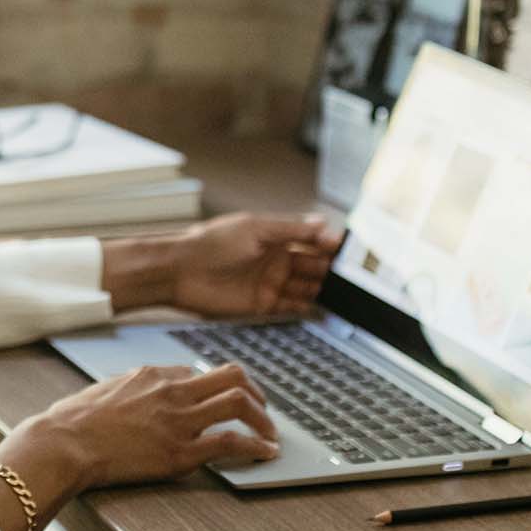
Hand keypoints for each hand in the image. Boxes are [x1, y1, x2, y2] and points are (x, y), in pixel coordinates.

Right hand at [1, 362, 280, 493]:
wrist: (62, 443)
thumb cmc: (71, 423)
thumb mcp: (103, 391)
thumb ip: (128, 390)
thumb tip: (131, 393)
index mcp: (152, 374)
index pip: (197, 373)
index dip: (215, 389)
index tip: (221, 402)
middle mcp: (172, 391)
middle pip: (232, 375)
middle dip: (255, 392)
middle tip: (262, 410)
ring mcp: (179, 420)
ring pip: (239, 402)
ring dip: (262, 418)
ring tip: (270, 434)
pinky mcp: (181, 451)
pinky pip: (231, 442)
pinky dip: (257, 446)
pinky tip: (266, 453)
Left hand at [169, 213, 341, 317]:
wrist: (180, 271)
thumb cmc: (210, 243)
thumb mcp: (255, 228)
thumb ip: (290, 228)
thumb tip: (322, 223)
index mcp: (274, 236)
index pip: (310, 239)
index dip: (328, 244)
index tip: (345, 249)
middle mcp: (275, 259)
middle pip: (312, 264)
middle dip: (330, 267)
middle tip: (350, 274)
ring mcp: (269, 281)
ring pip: (305, 286)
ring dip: (323, 288)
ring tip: (343, 291)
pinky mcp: (262, 304)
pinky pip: (291, 306)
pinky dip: (307, 307)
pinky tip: (322, 307)